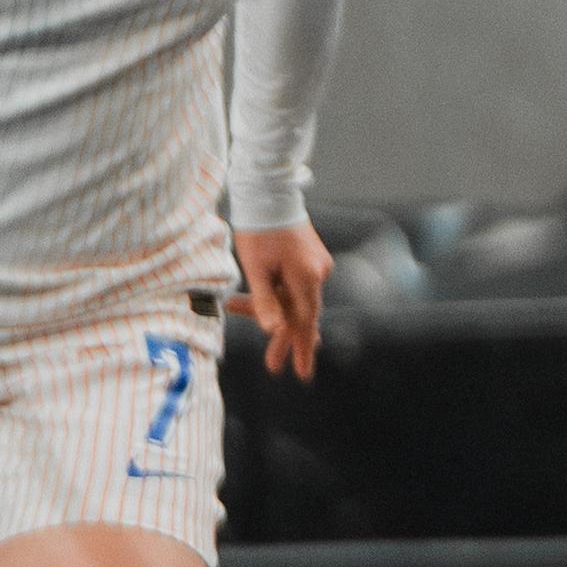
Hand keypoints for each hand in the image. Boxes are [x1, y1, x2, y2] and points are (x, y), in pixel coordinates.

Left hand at [234, 220, 330, 379]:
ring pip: (295, 299)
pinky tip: (254, 305)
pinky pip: (295, 286)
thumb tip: (272, 330)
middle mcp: (318, 272)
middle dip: (285, 340)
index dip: (301, 349)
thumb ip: (264, 300)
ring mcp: (316, 264)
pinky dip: (277, 297)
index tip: (301, 374)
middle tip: (274, 367)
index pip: (305, 322)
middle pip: (301, 314)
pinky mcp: (309, 258)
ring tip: (248, 329)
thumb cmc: (257, 229)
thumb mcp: (254, 267)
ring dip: (272, 314)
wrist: (268, 192)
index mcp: (307, 277)